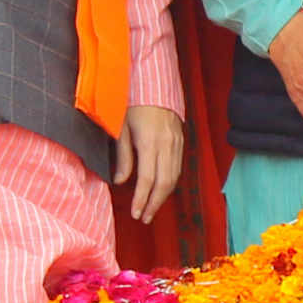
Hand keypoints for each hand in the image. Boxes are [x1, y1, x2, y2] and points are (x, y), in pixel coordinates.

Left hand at [115, 104, 186, 223]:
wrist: (156, 85)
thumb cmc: (134, 104)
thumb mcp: (122, 128)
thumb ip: (123, 157)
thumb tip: (120, 181)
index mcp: (150, 142)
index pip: (147, 179)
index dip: (142, 199)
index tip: (136, 213)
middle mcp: (167, 145)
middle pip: (164, 183)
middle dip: (154, 204)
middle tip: (144, 218)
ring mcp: (177, 144)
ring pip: (174, 178)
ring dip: (163, 196)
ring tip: (152, 209)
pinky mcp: (181, 142)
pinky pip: (178, 168)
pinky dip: (170, 183)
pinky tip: (161, 190)